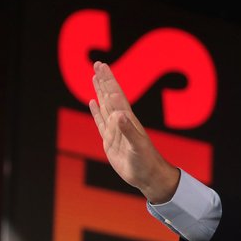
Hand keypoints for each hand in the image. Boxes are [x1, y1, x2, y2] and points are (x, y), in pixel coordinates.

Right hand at [88, 61, 180, 203]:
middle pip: (110, 96)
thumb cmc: (146, 162)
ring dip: (100, 92)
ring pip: (105, 106)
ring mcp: (115, 130)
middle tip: (97, 64)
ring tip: (94, 77)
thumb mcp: (137, 147)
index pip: (115, 95)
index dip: (108, 80)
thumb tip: (119, 115)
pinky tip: (93, 102)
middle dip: (104, 80)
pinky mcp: (110, 141)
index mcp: (127, 119)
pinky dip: (96, 111)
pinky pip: (100, 122)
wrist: (147, 176)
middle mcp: (121, 121)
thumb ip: (128, 131)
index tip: (102, 66)